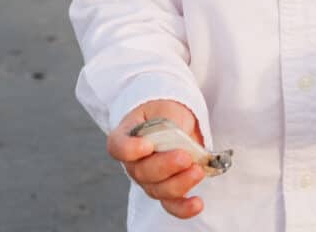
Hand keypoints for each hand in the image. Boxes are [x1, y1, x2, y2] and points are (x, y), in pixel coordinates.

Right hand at [107, 99, 205, 219]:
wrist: (176, 121)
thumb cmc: (167, 112)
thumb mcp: (166, 108)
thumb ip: (168, 123)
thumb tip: (178, 142)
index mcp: (126, 135)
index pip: (118, 146)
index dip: (129, 150)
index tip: (147, 145)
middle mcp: (133, 162)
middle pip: (142, 172)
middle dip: (165, 166)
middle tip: (185, 157)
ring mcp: (148, 180)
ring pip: (158, 190)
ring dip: (179, 183)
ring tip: (197, 171)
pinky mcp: (166, 190)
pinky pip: (171, 204)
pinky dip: (184, 207)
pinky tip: (197, 203)